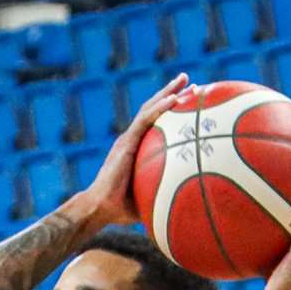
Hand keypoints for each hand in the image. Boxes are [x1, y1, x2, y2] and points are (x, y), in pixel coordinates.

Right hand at [81, 72, 192, 229]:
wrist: (99, 208)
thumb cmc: (120, 209)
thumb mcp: (148, 199)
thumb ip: (163, 195)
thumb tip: (187, 205)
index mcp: (135, 148)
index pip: (155, 123)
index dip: (171, 110)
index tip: (190, 101)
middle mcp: (132, 138)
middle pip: (154, 109)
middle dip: (172, 92)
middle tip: (192, 83)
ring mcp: (128, 138)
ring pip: (151, 108)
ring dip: (169, 92)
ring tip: (186, 80)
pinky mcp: (126, 142)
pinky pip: (146, 120)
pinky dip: (161, 107)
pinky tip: (175, 98)